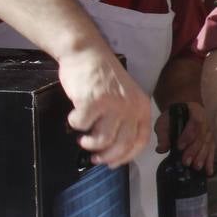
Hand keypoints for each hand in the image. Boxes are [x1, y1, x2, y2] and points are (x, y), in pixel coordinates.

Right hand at [57, 45, 150, 165]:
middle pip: (122, 144)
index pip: (140, 141)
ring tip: (84, 139)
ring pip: (102, 139)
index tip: (113, 163)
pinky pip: (81, 125)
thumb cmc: (103, 77)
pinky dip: (75, 124)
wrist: (87, 53)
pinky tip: (75, 117)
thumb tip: (115, 147)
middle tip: (95, 157)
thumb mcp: (125, 97)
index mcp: (142, 107)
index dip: (126, 156)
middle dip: (106, 156)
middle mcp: (130, 107)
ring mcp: (112, 104)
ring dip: (90, 143)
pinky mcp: (92, 101)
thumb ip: (125, 118)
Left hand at [155, 101, 216, 173]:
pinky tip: (209, 171)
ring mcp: (210, 131)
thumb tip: (161, 149)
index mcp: (195, 112)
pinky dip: (210, 161)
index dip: (187, 136)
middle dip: (194, 150)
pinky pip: (212, 151)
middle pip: (202, 137)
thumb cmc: (172, 117)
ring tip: (197, 167)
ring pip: (208, 144)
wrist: (183, 111)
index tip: (179, 147)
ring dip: (202, 157)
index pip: (194, 124)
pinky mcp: (211, 140)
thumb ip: (163, 135)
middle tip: (186, 162)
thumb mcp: (164, 122)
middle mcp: (206, 121)